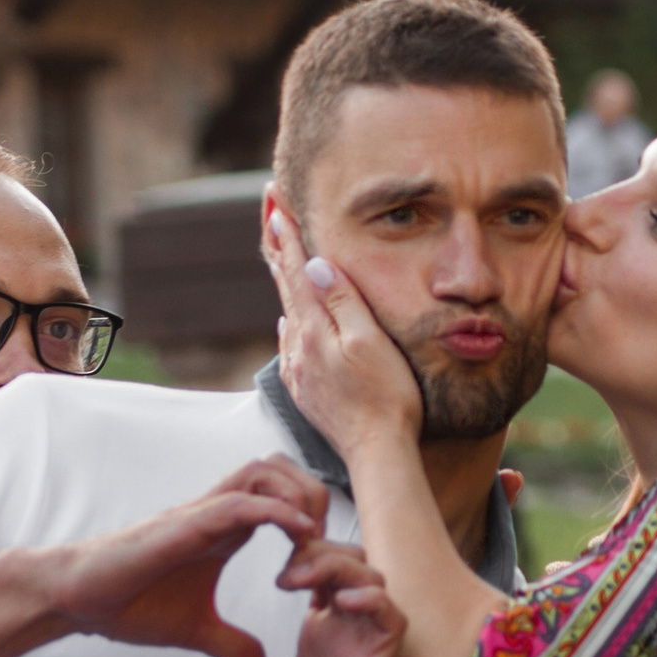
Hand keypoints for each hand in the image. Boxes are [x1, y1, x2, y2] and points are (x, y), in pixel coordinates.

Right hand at [43, 457, 327, 656]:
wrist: (78, 601)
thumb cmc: (129, 605)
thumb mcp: (196, 631)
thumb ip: (231, 644)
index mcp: (224, 530)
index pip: (283, 498)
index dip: (314, 521)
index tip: (324, 564)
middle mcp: (217, 512)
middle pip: (282, 470)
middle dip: (314, 498)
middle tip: (323, 545)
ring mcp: (200, 513)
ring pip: (264, 471)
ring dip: (297, 498)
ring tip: (310, 541)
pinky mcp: (184, 524)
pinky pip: (239, 502)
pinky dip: (275, 511)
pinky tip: (296, 536)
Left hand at [216, 537, 409, 656]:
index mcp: (321, 637)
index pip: (316, 575)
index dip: (296, 554)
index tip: (265, 567)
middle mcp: (346, 633)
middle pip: (344, 562)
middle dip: (314, 550)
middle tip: (281, 568)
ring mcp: (366, 646)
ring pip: (369, 579)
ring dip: (336, 567)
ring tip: (299, 578)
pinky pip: (389, 617)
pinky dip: (370, 601)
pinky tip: (340, 602)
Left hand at [263, 205, 421, 465]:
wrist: (377, 451)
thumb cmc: (386, 396)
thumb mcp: (369, 340)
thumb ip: (342, 300)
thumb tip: (312, 264)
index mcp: (313, 330)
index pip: (296, 271)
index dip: (287, 236)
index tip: (276, 205)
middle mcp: (298, 348)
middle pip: (285, 288)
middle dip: (279, 250)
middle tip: (270, 215)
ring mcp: (300, 370)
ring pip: (288, 314)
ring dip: (284, 282)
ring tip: (279, 257)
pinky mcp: (306, 390)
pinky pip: (292, 343)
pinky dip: (290, 320)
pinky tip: (289, 321)